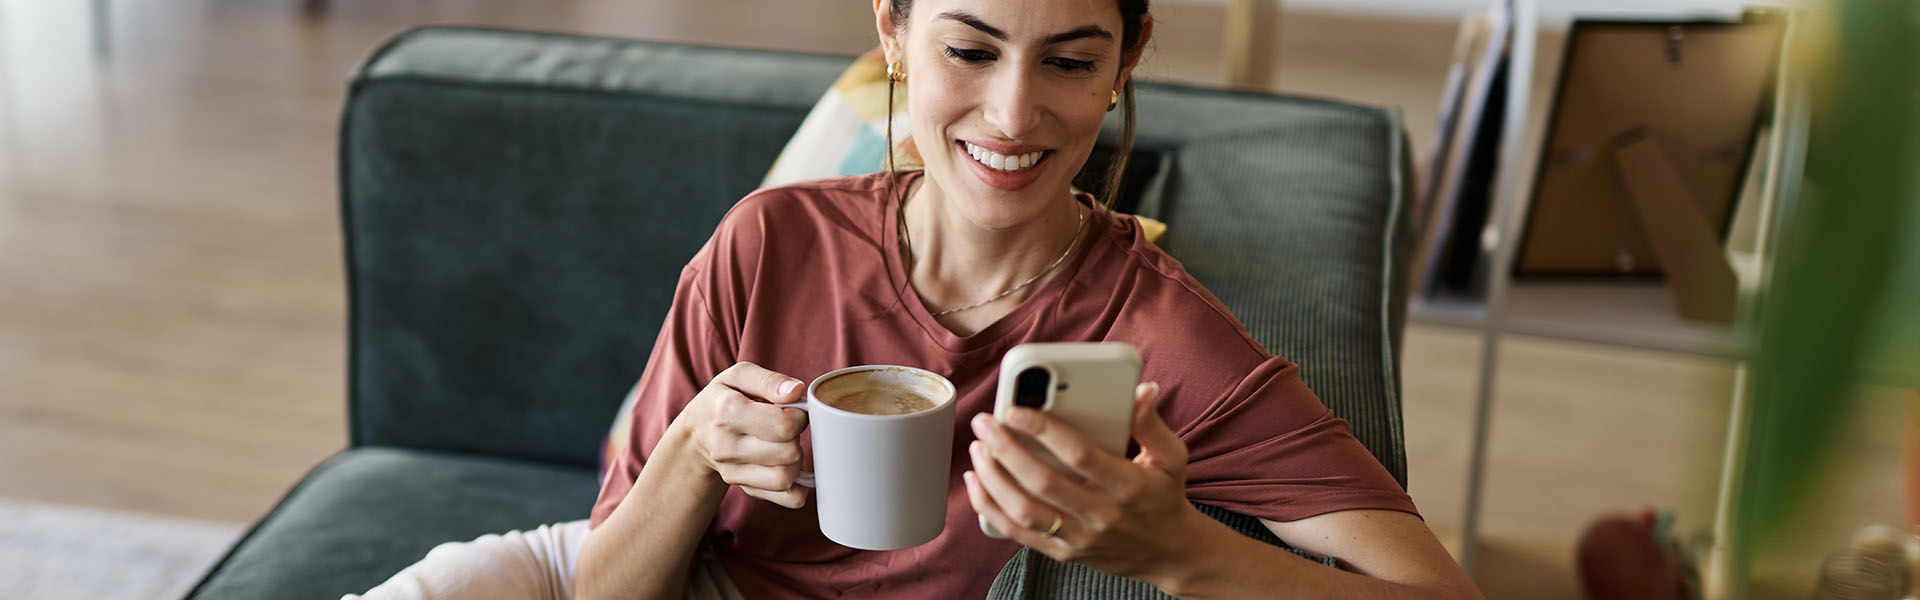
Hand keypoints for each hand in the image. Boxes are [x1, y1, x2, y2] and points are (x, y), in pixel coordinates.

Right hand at [668, 362, 811, 507]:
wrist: (696, 433)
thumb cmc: (722, 399)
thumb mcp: (739, 377)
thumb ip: (769, 380)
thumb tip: (796, 392)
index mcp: (728, 411)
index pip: (783, 425)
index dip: (799, 416)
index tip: (793, 411)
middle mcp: (726, 445)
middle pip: (788, 452)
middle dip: (797, 438)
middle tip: (788, 429)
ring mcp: (732, 470)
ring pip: (785, 477)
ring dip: (796, 461)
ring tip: (786, 446)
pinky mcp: (742, 487)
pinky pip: (785, 497)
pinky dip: (796, 487)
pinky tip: (788, 467)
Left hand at [964, 382, 1203, 579]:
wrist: (1168, 553)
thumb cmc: (1164, 497)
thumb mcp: (1172, 458)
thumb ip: (1152, 424)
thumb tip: (1141, 390)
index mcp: (1127, 485)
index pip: (1079, 455)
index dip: (1044, 430)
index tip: (1015, 409)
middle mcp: (1101, 515)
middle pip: (1043, 483)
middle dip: (1006, 449)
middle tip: (984, 423)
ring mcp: (1080, 538)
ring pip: (1024, 512)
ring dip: (994, 478)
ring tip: (978, 448)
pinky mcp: (1063, 553)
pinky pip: (1018, 534)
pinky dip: (991, 507)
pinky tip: (977, 482)